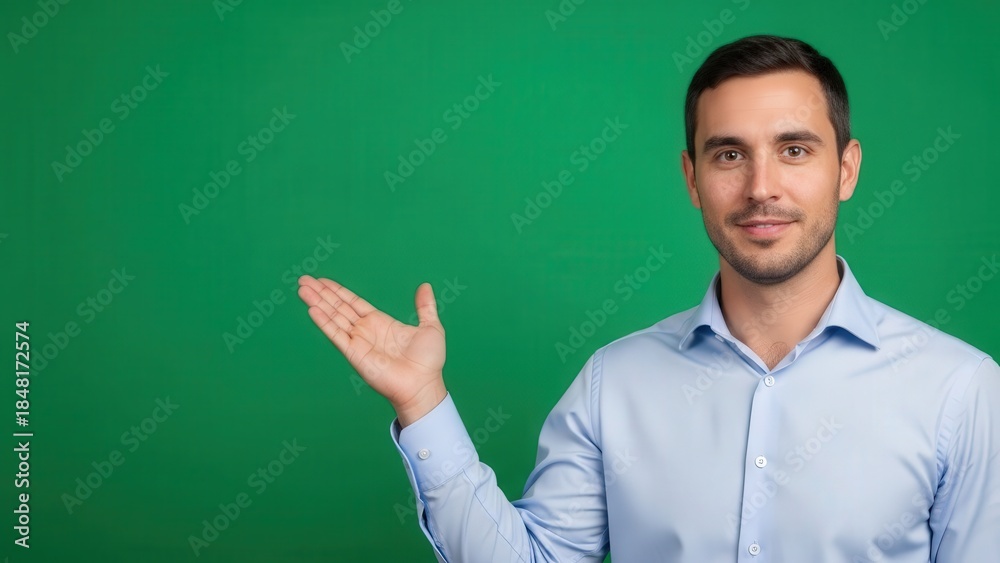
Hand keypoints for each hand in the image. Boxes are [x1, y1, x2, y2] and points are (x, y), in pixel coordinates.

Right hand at [297, 275, 446, 426]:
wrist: (424, 384)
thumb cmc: (428, 361)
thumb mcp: (430, 326)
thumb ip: (425, 306)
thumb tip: (425, 286)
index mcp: (380, 322)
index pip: (353, 302)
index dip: (338, 291)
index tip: (322, 281)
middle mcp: (365, 331)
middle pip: (338, 307)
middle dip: (321, 293)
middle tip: (304, 280)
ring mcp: (358, 342)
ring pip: (333, 317)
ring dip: (317, 302)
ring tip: (302, 289)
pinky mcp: (354, 354)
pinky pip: (336, 334)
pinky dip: (323, 322)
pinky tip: (312, 309)